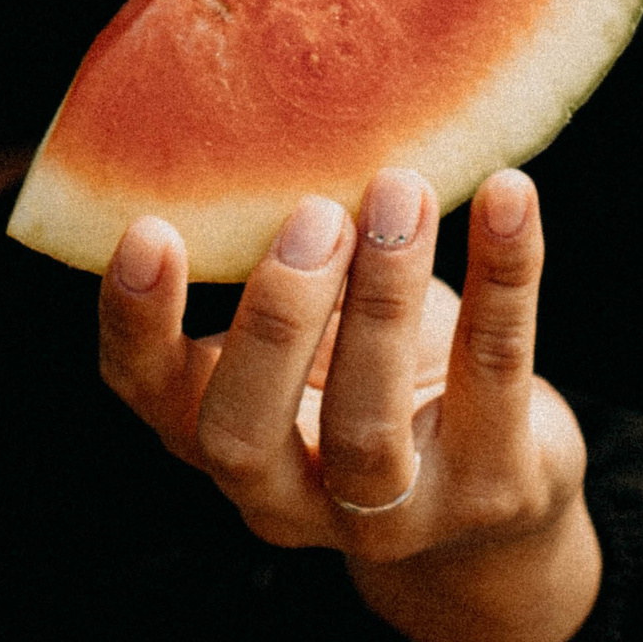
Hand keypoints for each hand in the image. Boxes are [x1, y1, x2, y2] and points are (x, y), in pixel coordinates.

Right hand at [100, 168, 598, 641]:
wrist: (499, 503)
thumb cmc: (379, 383)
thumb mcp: (315, 335)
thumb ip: (282, 268)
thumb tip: (278, 125)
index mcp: (220, 438)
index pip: (148, 394)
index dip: (135, 323)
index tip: (149, 228)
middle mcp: (288, 497)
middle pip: (240, 435)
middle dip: (273, 319)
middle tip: (315, 213)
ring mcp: (391, 516)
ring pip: (367, 425)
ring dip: (383, 298)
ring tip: (402, 191)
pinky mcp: (494, 491)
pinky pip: (495, 374)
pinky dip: (503, 277)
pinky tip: (507, 195)